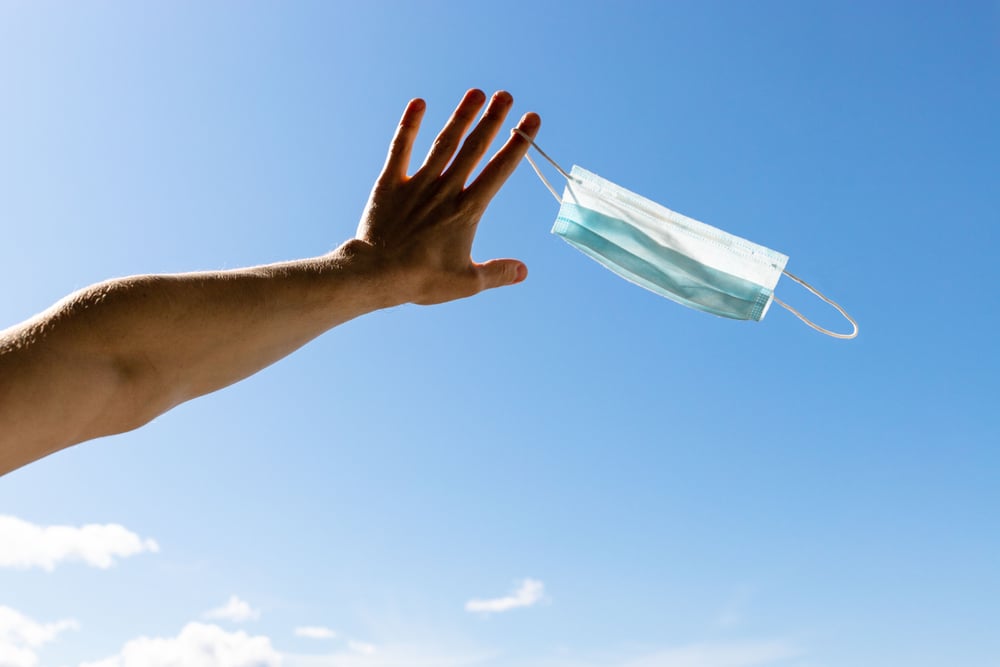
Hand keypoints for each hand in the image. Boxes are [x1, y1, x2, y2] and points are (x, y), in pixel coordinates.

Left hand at [353, 89, 540, 305]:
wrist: (376, 274)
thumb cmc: (422, 280)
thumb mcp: (466, 283)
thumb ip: (497, 273)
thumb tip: (523, 271)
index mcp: (467, 211)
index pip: (499, 170)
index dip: (517, 144)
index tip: (531, 121)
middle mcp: (446, 190)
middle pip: (474, 149)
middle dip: (492, 120)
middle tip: (506, 95)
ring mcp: (417, 184)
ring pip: (444, 143)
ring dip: (461, 116)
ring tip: (476, 92)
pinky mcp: (390, 184)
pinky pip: (400, 149)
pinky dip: (409, 125)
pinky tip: (418, 103)